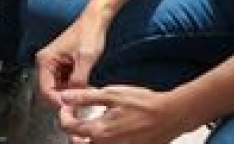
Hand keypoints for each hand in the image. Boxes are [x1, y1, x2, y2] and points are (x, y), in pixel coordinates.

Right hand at [35, 12, 108, 107]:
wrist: (95, 21)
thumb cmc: (89, 34)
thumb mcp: (85, 59)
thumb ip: (77, 81)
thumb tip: (72, 99)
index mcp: (45, 60)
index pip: (45, 91)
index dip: (57, 103)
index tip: (72, 110)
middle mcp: (46, 63)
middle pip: (49, 91)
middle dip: (64, 100)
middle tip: (80, 107)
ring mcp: (53, 64)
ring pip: (58, 89)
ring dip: (69, 95)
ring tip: (84, 98)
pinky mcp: (62, 65)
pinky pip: (64, 83)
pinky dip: (73, 88)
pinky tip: (85, 89)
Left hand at [58, 85, 194, 143]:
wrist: (170, 115)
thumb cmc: (143, 104)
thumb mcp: (111, 94)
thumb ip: (85, 97)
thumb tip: (65, 97)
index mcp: (99, 131)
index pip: (69, 128)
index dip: (64, 115)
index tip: (67, 107)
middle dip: (73, 133)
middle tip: (75, 121)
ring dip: (87, 140)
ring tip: (89, 128)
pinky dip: (103, 141)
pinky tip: (108, 131)